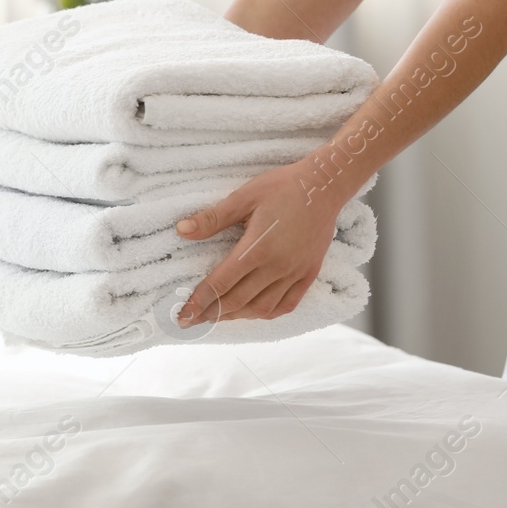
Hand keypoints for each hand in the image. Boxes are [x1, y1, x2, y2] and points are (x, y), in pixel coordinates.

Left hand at [173, 162, 343, 325]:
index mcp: (256, 248)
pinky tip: (253, 312)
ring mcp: (295, 273)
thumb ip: (212, 218)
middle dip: (211, 313)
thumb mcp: (244, 197)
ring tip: (217, 317)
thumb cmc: (283, 187)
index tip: (182, 315)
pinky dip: (267, 313)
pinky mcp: (309, 274)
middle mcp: (276, 266)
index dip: (198, 301)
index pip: (220, 283)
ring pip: (262, 307)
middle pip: (237, 301)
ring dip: (236, 316)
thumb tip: (181, 230)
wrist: (325, 186)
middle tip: (190, 321)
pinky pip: (287, 304)